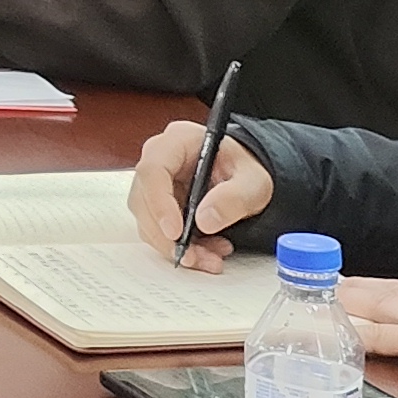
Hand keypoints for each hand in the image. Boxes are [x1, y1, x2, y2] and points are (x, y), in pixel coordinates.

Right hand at [128, 116, 281, 262]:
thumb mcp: (253, 182)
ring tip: (210, 256)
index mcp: (179, 140)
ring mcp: (156, 183)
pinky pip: (157, 231)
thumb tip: (205, 220)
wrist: (246, 178)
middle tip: (194, 256)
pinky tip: (206, 251)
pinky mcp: (158, 205)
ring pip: (147, 220)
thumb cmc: (245, 170)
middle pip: (143, 199)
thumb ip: (233, 198)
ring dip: (174, 246)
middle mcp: (160, 159)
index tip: (176, 232)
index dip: (159, 203)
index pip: (153, 169)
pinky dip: (179, 248)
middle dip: (166, 235)